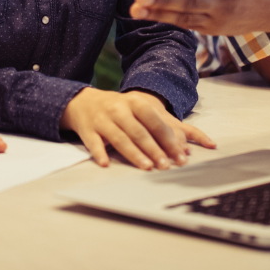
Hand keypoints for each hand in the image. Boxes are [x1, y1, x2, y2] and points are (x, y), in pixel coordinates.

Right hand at [60, 88, 215, 169]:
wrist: (83, 102)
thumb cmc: (119, 109)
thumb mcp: (138, 108)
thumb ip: (161, 125)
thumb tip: (186, 147)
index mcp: (134, 102)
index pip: (154, 121)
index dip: (168, 139)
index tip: (180, 155)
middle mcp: (118, 110)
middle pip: (139, 132)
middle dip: (154, 149)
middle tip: (166, 166)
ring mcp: (102, 120)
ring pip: (119, 138)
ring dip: (133, 153)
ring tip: (146, 167)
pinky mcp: (88, 130)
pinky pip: (94, 143)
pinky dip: (100, 153)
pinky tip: (106, 163)